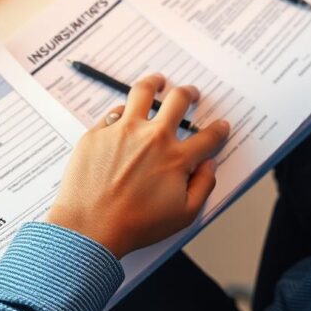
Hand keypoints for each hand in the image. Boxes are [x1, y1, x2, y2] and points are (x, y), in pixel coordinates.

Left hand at [46, 74, 230, 257]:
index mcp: (176, 158)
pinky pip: (113, 113)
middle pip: (178, 101)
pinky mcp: (97, 132)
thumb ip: (203, 186)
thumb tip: (209, 165)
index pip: (208, 137)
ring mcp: (123, 131)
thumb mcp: (183, 215)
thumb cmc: (135, 225)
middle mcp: (152, 137)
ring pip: (143, 92)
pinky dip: (122, 112)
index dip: (218, 129)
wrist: (90, 228)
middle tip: (191, 94)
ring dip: (154, 83)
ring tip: (157, 82)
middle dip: (189, 93)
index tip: (221, 126)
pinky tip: (123, 115)